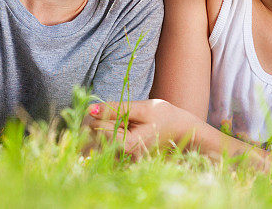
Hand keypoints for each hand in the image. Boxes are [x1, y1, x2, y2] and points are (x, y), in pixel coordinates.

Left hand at [86, 99, 204, 157]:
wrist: (182, 132)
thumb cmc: (164, 117)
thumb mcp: (141, 108)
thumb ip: (115, 109)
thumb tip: (89, 109)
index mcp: (127, 147)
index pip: (97, 128)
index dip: (105, 115)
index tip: (122, 113)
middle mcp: (123, 159)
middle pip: (97, 136)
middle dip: (108, 123)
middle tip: (129, 120)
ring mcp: (123, 163)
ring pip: (102, 140)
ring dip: (112, 129)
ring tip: (132, 126)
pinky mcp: (124, 162)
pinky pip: (108, 145)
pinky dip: (116, 136)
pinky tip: (131, 133)